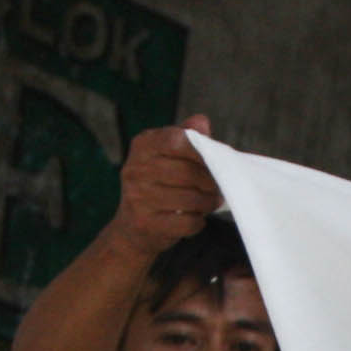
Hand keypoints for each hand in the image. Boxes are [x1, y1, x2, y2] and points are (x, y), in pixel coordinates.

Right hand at [107, 117, 220, 252]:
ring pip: (189, 198)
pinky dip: (198, 221)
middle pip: (186, 172)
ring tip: (211, 201)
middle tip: (218, 187)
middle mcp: (135, 169)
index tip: (216, 160)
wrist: (131, 227)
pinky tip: (196, 217)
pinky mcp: (145, 223)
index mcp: (143, 146)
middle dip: (210, 182)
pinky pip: (185, 222)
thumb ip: (186, 137)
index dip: (201, 151)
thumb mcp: (168, 154)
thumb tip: (202, 122)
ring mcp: (137, 197)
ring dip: (207, 202)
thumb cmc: (158, 184)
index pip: (176, 141)